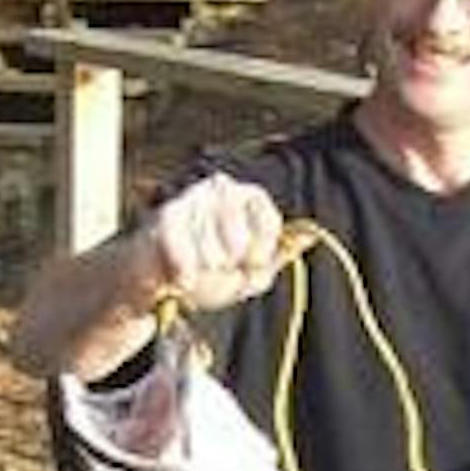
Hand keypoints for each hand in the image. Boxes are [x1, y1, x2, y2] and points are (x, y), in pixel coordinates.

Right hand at [137, 172, 287, 313]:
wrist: (160, 280)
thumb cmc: (210, 272)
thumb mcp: (251, 273)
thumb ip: (277, 257)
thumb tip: (309, 237)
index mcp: (249, 198)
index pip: (266, 219)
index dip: (261, 251)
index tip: (251, 265)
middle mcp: (221, 190)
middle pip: (238, 240)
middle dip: (229, 267)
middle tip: (218, 270)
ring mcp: (192, 200)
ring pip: (211, 252)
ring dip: (206, 273)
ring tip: (198, 271)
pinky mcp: (165, 217)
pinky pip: (181, 251)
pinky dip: (184, 273)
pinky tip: (184, 281)